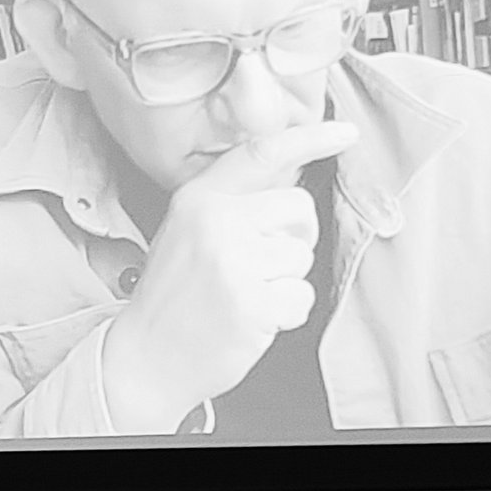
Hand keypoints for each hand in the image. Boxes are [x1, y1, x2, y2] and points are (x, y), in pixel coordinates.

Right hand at [102, 120, 359, 432]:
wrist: (144, 357)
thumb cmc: (172, 299)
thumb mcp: (186, 233)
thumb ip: (231, 205)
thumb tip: (291, 183)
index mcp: (198, 199)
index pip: (261, 154)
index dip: (310, 138)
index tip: (346, 132)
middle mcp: (215, 222)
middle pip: (299, 209)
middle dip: (293, 240)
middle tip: (260, 267)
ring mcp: (232, 261)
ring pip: (303, 257)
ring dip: (284, 283)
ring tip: (245, 297)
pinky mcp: (251, 301)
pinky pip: (302, 297)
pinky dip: (285, 315)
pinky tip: (251, 320)